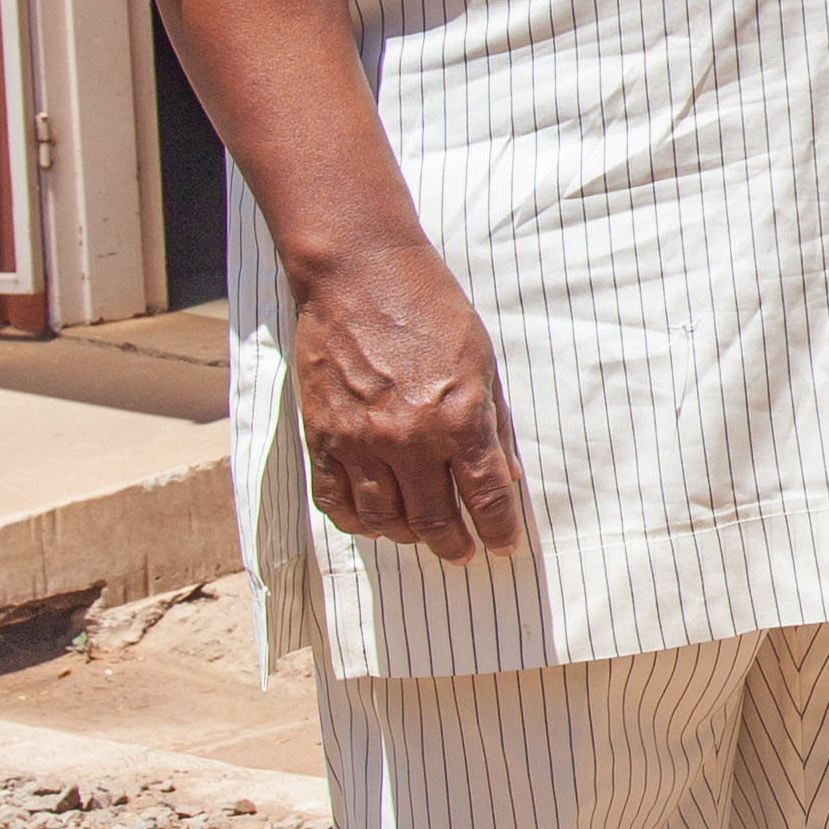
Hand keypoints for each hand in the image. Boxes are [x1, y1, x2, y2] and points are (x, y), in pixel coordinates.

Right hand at [290, 240, 526, 564]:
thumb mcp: (481, 362)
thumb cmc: (430, 309)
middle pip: (434, 520)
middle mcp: (409, 439)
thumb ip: (494, 424)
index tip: (504, 546)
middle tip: (464, 553)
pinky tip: (373, 521)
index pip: (485, 497)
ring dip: (408, 536)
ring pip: (384, 520)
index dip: (499, 530)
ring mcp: (359, 442)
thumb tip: (507, 477)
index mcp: (458, 418)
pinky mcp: (321, 438)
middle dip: (455, 545)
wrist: (359, 275)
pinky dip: (356, 521)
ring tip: (422, 534)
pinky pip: (336, 502)